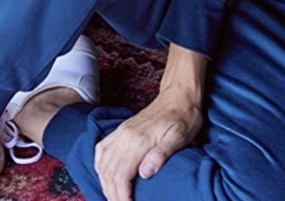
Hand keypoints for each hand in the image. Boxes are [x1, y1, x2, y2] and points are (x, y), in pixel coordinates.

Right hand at [93, 85, 202, 200]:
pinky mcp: (122, 130)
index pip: (121, 176)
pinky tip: (104, 177)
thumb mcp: (180, 136)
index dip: (122, 197)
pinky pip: (102, 150)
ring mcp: (121, 132)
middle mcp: (125, 136)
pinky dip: (100, 167)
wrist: (179, 94)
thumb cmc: (184, 116)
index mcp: (138, 140)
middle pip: (110, 174)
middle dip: (113, 196)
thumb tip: (144, 173)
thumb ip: (161, 154)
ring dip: (106, 185)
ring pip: (103, 164)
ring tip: (114, 199)